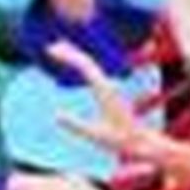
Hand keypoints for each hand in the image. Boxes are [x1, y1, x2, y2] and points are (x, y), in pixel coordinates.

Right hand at [48, 40, 160, 166]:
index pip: (85, 66)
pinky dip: (80, 65)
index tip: (52, 52)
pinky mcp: (109, 91)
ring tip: (57, 52)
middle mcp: (108, 85)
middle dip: (69, 52)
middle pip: (87, 61)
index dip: (68, 56)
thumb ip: (75, 125)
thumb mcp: (95, 134)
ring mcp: (109, 87)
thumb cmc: (119, 140)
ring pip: (90, 65)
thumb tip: (56, 114)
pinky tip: (73, 65)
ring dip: (74, 56)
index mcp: (104, 90)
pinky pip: (93, 73)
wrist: (139, 142)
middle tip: (50, 48)